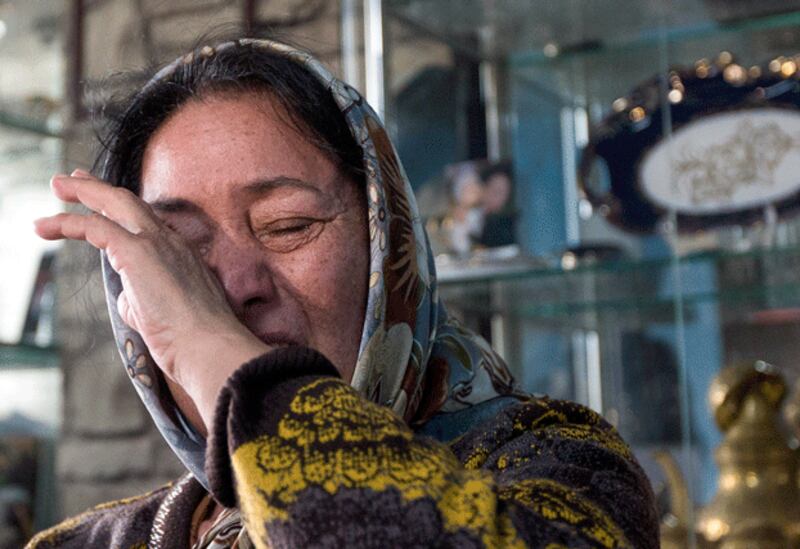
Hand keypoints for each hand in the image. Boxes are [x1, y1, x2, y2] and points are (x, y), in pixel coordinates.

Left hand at [34, 170, 269, 430]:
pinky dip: (68, 223)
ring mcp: (157, 243)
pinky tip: (46, 227)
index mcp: (182, 254)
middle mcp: (172, 242)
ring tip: (56, 187)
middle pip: (131, 203)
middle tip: (74, 180)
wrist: (209, 346)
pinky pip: (95, 227)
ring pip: (115, 204)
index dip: (124, 210)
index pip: (148, 222)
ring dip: (82, 194)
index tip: (106, 203)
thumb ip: (142, 296)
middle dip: (100, 189)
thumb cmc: (192, 340)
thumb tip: (127, 294)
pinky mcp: (137, 252)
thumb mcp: (164, 312)